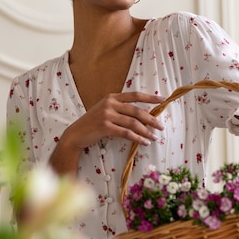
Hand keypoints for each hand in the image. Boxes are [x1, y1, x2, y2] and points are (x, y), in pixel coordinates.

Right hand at [50, 91, 164, 174]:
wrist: (76, 134)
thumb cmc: (93, 123)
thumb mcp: (106, 111)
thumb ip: (121, 109)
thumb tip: (144, 115)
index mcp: (112, 97)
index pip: (135, 95)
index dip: (150, 97)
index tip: (163, 99)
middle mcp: (110, 103)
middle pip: (136, 110)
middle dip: (151, 119)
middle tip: (161, 126)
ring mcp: (107, 115)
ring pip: (133, 123)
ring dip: (146, 131)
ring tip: (154, 137)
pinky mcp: (105, 127)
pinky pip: (126, 133)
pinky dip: (137, 138)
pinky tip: (144, 142)